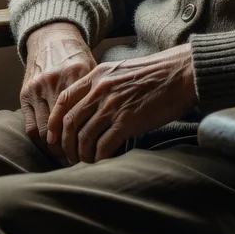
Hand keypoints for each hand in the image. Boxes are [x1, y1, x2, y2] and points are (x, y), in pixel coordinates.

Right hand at [20, 22, 95, 160]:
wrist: (52, 37)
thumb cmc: (78, 57)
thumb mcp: (93, 69)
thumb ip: (100, 92)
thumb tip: (117, 123)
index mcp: (77, 74)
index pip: (81, 116)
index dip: (87, 139)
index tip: (95, 153)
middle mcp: (55, 81)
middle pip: (62, 129)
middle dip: (70, 149)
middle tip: (80, 161)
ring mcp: (37, 88)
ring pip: (44, 131)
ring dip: (55, 149)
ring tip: (67, 158)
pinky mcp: (24, 93)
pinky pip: (30, 125)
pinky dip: (40, 140)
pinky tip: (51, 146)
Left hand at [48, 44, 196, 163]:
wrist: (180, 73)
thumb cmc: (156, 74)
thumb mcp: (122, 71)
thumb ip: (104, 84)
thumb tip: (91, 106)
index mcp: (98, 75)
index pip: (65, 99)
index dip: (54, 121)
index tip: (53, 137)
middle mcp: (101, 89)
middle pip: (70, 122)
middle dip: (66, 144)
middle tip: (69, 156)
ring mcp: (113, 105)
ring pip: (84, 136)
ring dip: (81, 154)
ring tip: (85, 162)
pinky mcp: (127, 121)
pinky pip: (103, 145)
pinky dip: (98, 157)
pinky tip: (101, 162)